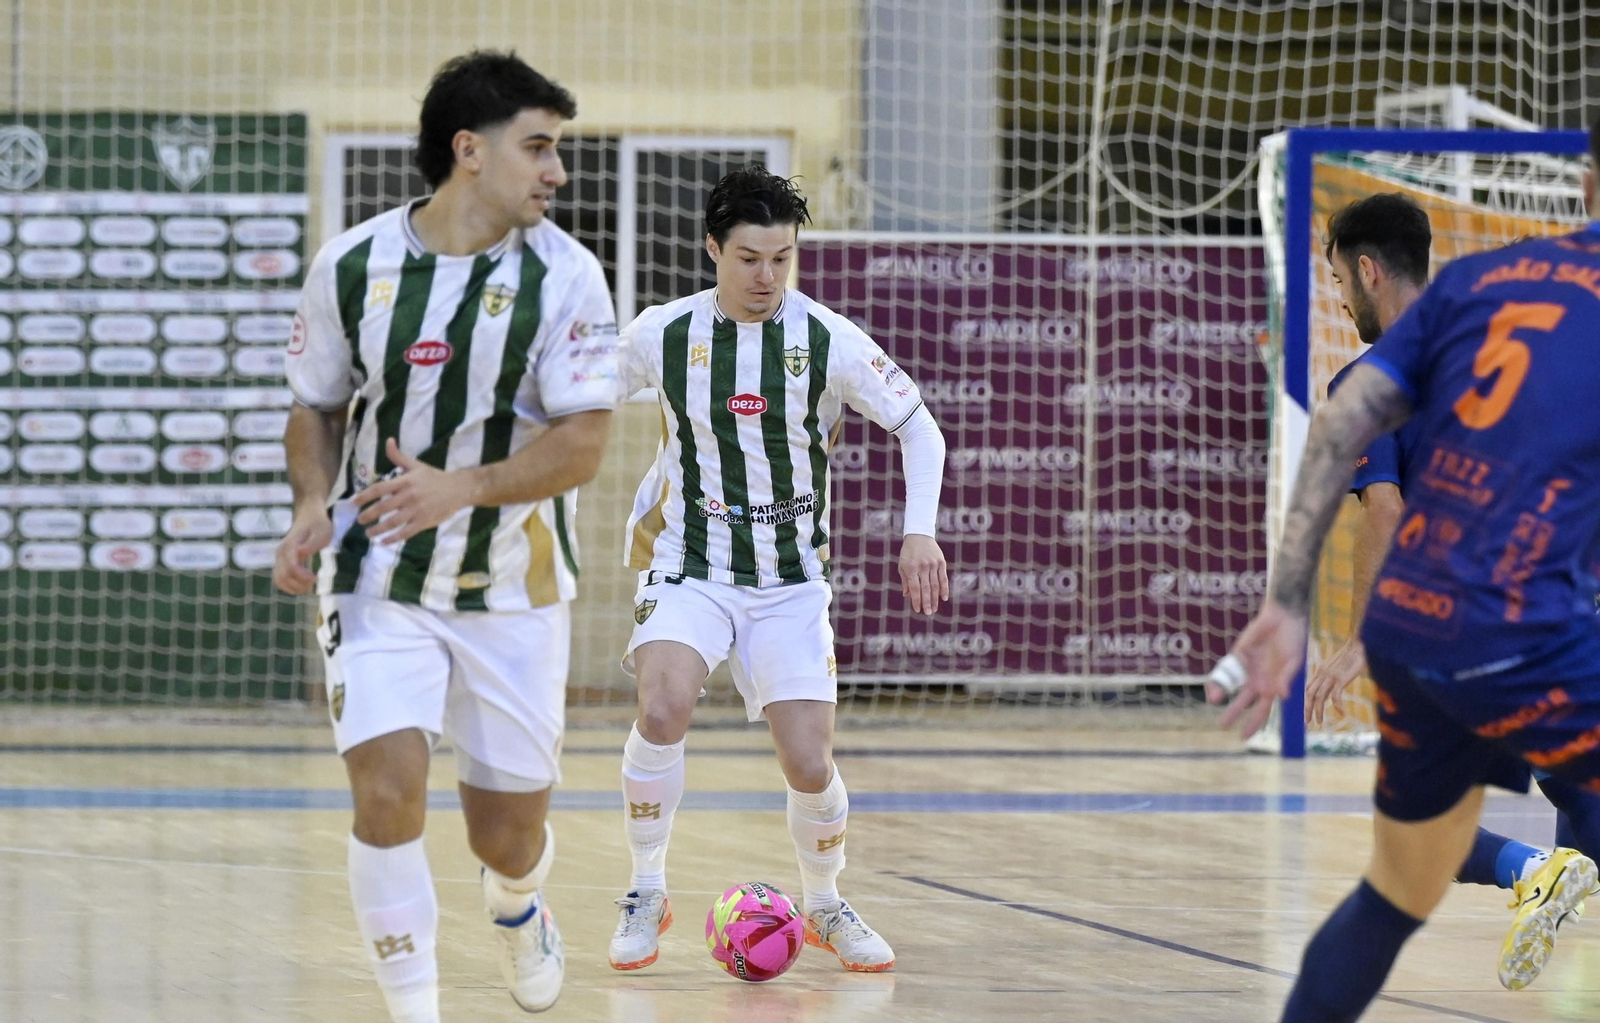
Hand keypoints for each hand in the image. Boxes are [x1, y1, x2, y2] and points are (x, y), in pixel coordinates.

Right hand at [273, 508, 331, 594]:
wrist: (309, 516)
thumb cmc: (318, 524)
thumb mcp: (322, 532)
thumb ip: (312, 543)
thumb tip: (301, 552)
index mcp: (290, 546)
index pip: (291, 568)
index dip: (303, 577)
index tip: (316, 578)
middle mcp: (281, 553)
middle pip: (283, 577)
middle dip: (299, 584)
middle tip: (314, 582)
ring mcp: (279, 558)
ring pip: (279, 580)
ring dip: (293, 587)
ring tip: (308, 586)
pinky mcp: (281, 562)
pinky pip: (279, 579)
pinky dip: (289, 586)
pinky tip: (302, 585)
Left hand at [351, 438, 468, 544]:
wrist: (458, 489)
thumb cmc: (435, 477)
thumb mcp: (416, 465)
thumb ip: (398, 457)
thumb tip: (388, 441)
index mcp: (405, 481)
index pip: (380, 488)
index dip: (365, 496)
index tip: (353, 503)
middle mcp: (409, 496)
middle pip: (384, 507)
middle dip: (369, 515)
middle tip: (359, 520)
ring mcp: (416, 510)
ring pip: (393, 522)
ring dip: (378, 529)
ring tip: (368, 534)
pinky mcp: (424, 522)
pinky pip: (406, 532)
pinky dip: (393, 538)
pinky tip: (384, 541)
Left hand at [898, 533, 948, 615]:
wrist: (919, 535)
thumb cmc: (908, 552)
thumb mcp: (902, 565)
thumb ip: (905, 581)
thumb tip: (907, 596)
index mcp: (911, 568)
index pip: (915, 587)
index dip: (916, 600)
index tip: (917, 609)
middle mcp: (923, 566)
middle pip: (926, 588)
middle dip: (927, 602)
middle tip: (928, 613)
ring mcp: (933, 564)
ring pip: (935, 585)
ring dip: (935, 598)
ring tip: (934, 609)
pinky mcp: (941, 562)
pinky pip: (943, 578)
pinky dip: (944, 588)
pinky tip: (944, 598)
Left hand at [1207, 599, 1307, 737]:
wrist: (1283, 617)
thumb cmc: (1292, 641)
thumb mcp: (1293, 661)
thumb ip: (1285, 678)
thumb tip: (1282, 696)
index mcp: (1272, 687)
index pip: (1261, 711)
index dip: (1253, 724)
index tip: (1243, 737)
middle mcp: (1257, 680)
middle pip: (1242, 701)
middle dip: (1233, 713)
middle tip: (1222, 725)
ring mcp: (1246, 667)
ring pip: (1231, 685)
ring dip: (1222, 692)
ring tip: (1214, 700)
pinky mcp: (1238, 654)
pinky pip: (1227, 668)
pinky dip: (1221, 676)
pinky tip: (1215, 682)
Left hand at [1305, 637, 1365, 728]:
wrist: (1359, 644)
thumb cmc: (1351, 656)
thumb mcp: (1336, 668)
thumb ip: (1331, 679)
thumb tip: (1330, 693)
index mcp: (1320, 672)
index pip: (1307, 689)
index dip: (1305, 702)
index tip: (1306, 714)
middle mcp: (1322, 674)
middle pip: (1309, 694)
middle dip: (1307, 710)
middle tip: (1307, 723)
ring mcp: (1331, 676)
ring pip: (1319, 697)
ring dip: (1318, 711)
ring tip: (1319, 723)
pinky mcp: (1341, 678)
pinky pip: (1336, 695)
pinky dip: (1337, 706)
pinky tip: (1342, 713)